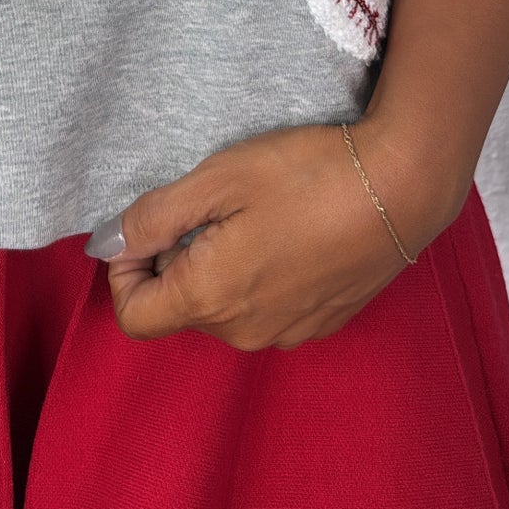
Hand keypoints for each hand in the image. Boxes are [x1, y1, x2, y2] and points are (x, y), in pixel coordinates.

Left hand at [94, 116, 462, 350]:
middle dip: (176, 261)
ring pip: (223, 310)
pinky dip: (259, 277)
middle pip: (179, 309)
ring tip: (253, 215)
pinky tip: (287, 232)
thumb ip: (154, 217)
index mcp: (210, 299)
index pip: (134, 316)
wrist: (401, 187)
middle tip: (209, 206)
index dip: (125, 269)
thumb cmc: (306, 175)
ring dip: (218, 268)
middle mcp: (245, 332)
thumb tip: (108, 244)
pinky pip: (265, 310)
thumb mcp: (217, 179)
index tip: (149, 226)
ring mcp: (287, 333)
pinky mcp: (320, 323)